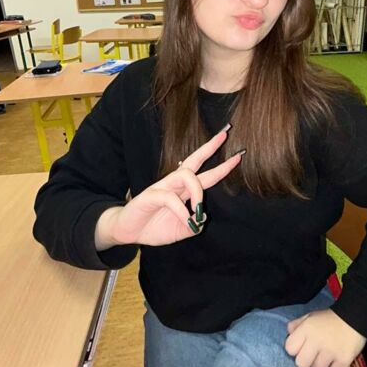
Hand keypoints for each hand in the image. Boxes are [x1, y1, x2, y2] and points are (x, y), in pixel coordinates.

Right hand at [96, 126, 242, 249]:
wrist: (128, 231)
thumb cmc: (153, 226)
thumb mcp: (180, 230)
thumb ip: (194, 225)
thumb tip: (202, 219)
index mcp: (183, 190)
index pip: (205, 174)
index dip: (222, 167)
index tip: (238, 156)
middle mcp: (174, 184)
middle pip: (194, 160)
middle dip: (210, 148)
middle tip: (224, 135)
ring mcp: (162, 187)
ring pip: (185, 175)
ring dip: (198, 191)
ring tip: (199, 209)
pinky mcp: (151, 195)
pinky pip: (170, 198)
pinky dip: (181, 210)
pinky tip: (185, 219)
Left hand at [284, 309, 366, 366]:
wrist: (355, 317)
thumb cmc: (330, 318)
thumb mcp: (311, 316)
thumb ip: (298, 324)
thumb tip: (288, 332)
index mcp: (306, 329)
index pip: (290, 348)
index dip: (295, 350)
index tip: (301, 349)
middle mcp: (316, 341)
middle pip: (301, 364)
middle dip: (306, 362)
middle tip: (313, 358)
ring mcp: (330, 352)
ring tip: (324, 362)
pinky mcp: (343, 360)